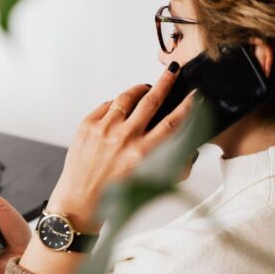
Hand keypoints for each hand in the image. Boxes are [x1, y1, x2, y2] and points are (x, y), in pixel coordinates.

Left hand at [47, 63, 195, 231]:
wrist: (79, 202)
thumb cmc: (114, 195)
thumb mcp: (149, 182)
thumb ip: (171, 165)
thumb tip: (187, 147)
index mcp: (142, 154)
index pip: (172, 122)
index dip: (187, 106)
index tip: (195, 95)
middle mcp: (124, 138)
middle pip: (151, 100)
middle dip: (165, 82)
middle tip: (172, 71)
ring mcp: (103, 129)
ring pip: (127, 97)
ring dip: (140, 90)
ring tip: (146, 88)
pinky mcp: (87, 125)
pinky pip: (107, 105)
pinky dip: (117, 105)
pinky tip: (121, 109)